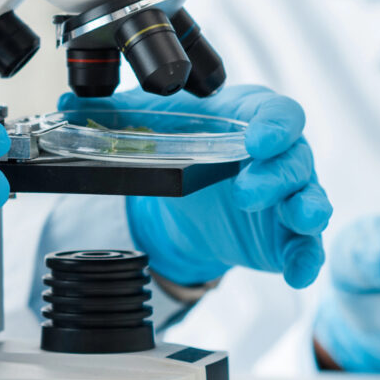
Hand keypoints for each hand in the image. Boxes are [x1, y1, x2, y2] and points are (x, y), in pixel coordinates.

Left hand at [62, 85, 331, 289]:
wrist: (190, 198)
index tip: (259, 139)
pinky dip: (306, 259)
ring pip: (312, 198)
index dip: (275, 124)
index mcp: (252, 118)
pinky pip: (307, 247)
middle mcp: (280, 155)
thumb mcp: (152, 127)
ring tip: (297, 218)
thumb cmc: (187, 147)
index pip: (278, 113)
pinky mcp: (285, 236)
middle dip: (278, 175)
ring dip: (308, 209)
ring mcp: (288, 196)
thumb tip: (67, 107)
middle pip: (296, 158)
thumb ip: (116, 116)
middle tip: (246, 191)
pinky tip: (298, 273)